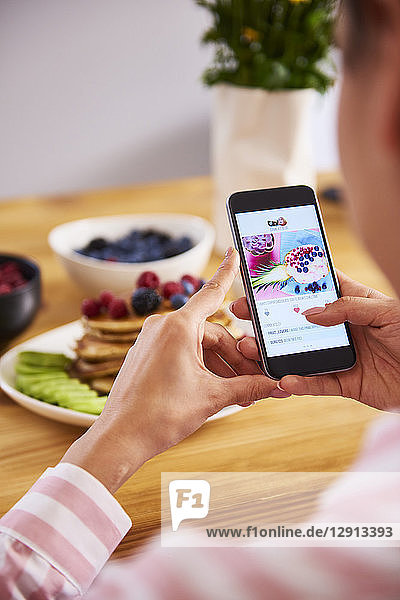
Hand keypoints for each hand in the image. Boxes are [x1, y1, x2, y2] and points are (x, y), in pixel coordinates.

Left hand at [62, 248, 281, 491]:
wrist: (120, 437)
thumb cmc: (159, 415)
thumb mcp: (211, 398)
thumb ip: (247, 388)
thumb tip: (275, 387)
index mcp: (178, 327)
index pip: (211, 293)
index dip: (227, 273)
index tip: (234, 253)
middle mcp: (163, 327)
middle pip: (212, 333)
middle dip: (235, 357)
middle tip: (255, 381)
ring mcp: (151, 341)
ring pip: (198, 345)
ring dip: (219, 366)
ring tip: (237, 393)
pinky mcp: (146, 356)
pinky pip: (181, 353)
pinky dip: (200, 367)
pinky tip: (214, 388)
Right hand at [231, 270, 399, 411]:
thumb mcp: (388, 312)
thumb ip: (348, 308)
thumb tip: (311, 313)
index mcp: (352, 303)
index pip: (315, 287)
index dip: (289, 281)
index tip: (262, 276)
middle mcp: (341, 328)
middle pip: (297, 321)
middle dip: (268, 317)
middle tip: (241, 313)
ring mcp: (340, 355)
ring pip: (299, 353)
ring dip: (275, 353)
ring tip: (253, 350)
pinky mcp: (345, 382)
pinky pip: (317, 384)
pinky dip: (301, 384)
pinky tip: (285, 380)